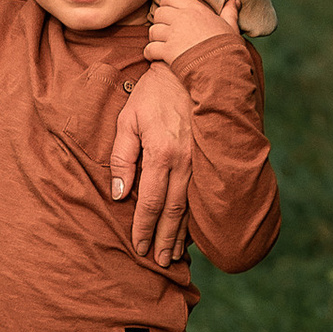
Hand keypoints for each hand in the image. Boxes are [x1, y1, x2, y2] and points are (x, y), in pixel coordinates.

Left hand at [110, 62, 195, 267]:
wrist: (192, 69)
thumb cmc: (153, 94)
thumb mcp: (127, 120)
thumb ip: (122, 158)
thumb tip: (120, 194)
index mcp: (161, 154)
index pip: (151, 202)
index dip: (144, 228)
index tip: (139, 247)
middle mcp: (185, 163)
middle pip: (174, 212)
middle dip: (165, 240)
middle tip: (159, 262)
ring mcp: (202, 162)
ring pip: (192, 208)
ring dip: (183, 234)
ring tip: (175, 254)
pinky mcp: (212, 158)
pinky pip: (203, 195)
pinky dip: (197, 216)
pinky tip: (192, 230)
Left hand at [146, 0, 234, 66]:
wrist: (223, 70)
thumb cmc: (228, 48)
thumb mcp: (231, 28)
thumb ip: (230, 13)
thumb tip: (234, 1)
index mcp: (196, 10)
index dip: (167, 2)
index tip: (170, 10)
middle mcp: (182, 19)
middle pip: (159, 12)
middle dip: (160, 21)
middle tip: (165, 29)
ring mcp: (173, 35)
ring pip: (153, 31)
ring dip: (154, 37)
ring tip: (160, 43)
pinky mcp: (167, 52)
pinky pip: (149, 49)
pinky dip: (149, 53)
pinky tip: (154, 56)